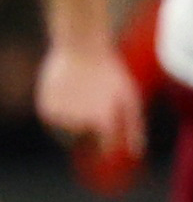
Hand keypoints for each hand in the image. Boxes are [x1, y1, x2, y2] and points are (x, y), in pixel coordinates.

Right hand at [35, 41, 142, 163]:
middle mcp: (80, 123)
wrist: (80, 47)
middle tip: (93, 103)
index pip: (106, 148)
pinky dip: (61, 114)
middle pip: (85, 142)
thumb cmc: (111, 74)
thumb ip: (134, 128)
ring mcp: (60, 118)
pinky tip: (67, 94)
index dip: (108, 142)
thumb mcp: (129, 98)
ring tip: (81, 97)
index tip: (107, 131)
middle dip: (90, 131)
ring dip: (74, 124)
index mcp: (104, 122)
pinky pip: (54, 124)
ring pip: (67, 135)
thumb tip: (136, 154)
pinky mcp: (46, 112)